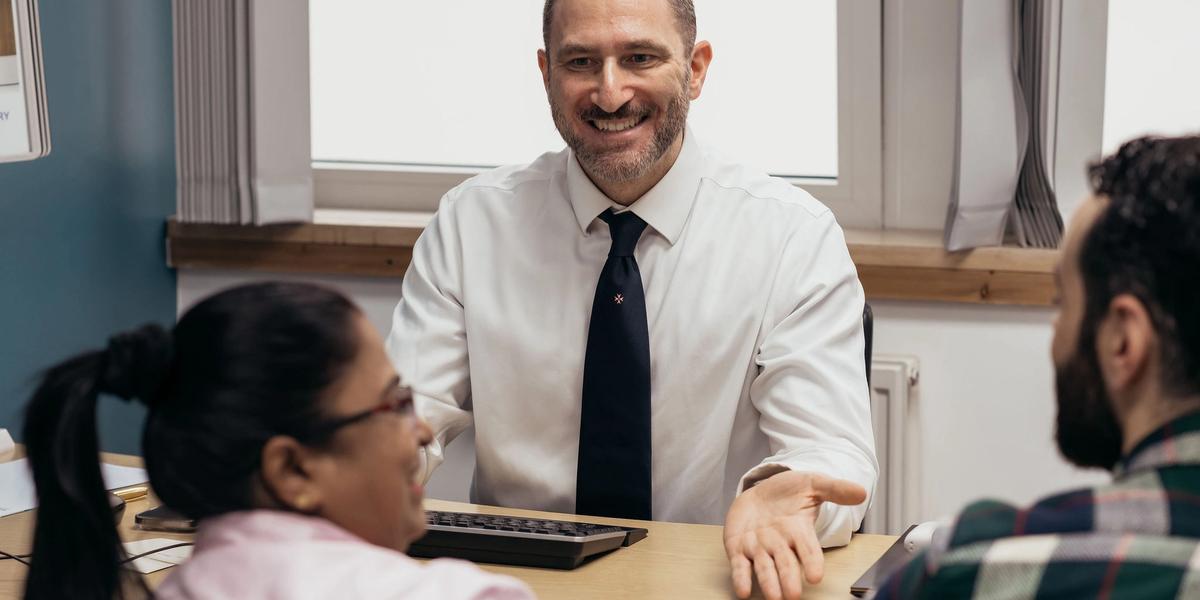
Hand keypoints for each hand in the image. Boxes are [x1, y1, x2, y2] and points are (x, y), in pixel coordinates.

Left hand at [723, 471, 866, 599]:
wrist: (761, 492)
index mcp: (799, 530)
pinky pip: (740, 566)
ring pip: (764, 569)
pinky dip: (740, 578)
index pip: (809, 550)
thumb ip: (835, 489)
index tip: (816, 576)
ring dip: (768, 584)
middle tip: (793, 596)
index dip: (812, 562)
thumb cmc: (790, 491)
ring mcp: (759, 548)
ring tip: (773, 598)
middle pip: (786, 564)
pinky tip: (742, 591)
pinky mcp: (739, 548)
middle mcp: (780, 544)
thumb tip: (862, 492)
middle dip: (789, 579)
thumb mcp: (813, 483)